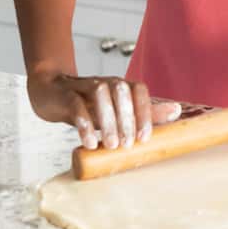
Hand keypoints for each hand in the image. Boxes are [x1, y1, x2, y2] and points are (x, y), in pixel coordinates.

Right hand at [27, 70, 183, 149]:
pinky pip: (76, 105)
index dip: (145, 112)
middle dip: (127, 120)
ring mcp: (85, 86)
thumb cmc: (88, 105)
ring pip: (101, 95)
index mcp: (121, 86)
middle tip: (126, 145)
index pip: (139, 91)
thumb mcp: (116, 110)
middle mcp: (106, 82)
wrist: (50, 92)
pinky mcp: (66, 94)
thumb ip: (144, 112)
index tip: (144, 138)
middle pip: (122, 92)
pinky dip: (84, 123)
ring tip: (110, 146)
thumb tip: (177, 111)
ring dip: (108, 121)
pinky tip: (89, 142)